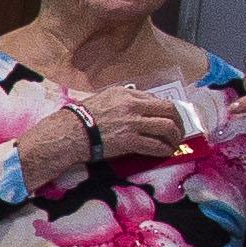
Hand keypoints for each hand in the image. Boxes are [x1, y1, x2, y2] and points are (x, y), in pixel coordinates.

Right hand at [65, 87, 194, 169]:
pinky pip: (155, 145)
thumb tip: (136, 106)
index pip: (156, 99)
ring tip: (174, 143)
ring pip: (167, 127)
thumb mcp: (102, 99)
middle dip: (178, 121)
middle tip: (178, 130)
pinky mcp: (130, 141)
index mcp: (126, 94)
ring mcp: (133, 123)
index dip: (166, 110)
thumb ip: (121, 100)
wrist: (67, 133)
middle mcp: (133, 106)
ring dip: (175, 136)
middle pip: (168, 110)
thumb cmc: (79, 117)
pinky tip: (166, 152)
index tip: (168, 118)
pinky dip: (164, 150)